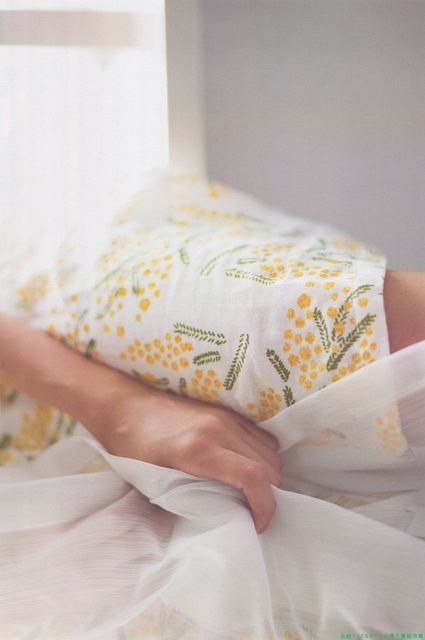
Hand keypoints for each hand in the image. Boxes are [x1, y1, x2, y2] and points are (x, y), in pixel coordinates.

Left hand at [101, 382, 282, 533]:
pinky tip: (244, 468)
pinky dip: (263, 457)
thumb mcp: (152, 481)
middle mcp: (218, 430)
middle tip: (250, 513)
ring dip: (267, 477)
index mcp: (198, 450)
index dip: (265, 506)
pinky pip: (263, 437)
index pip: (252, 476)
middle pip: (268, 467)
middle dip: (267, 496)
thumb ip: (184, 500)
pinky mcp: (227, 412)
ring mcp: (225, 417)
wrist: (126, 406)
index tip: (257, 525)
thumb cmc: (133, 447)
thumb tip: (214, 523)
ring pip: (270, 453)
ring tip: (247, 493)